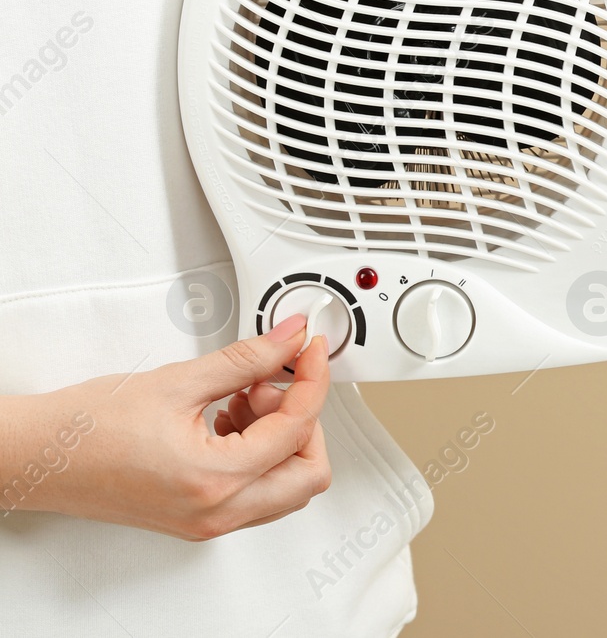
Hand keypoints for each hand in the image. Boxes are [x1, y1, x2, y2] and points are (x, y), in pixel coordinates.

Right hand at [4, 314, 331, 540]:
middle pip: (308, 472)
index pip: (299, 429)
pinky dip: (260, 454)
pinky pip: (257, 493)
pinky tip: (230, 417)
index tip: (311, 350)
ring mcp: (209, 522)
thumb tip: (289, 339)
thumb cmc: (86, 429)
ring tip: (245, 396)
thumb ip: (247, 359)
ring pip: (287, 486)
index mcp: (216, 481)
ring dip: (282, 437)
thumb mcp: (178, 381)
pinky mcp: (198, 519)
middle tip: (278, 380)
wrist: (36, 457)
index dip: (314, 380)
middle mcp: (218, 513)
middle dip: (304, 419)